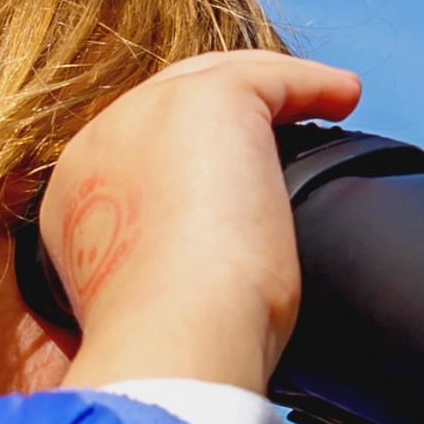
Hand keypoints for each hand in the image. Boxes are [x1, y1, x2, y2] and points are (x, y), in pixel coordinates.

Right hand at [44, 49, 363, 392]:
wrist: (175, 337)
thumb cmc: (177, 347)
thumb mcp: (152, 304)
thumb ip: (161, 276)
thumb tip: (214, 290)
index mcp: (77, 199)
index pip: (135, 156)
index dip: (186, 161)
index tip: (232, 187)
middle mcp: (100, 145)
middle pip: (169, 106)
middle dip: (221, 113)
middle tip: (276, 135)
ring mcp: (149, 112)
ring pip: (215, 79)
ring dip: (271, 87)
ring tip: (324, 100)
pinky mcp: (209, 100)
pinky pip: (268, 76)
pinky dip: (311, 83)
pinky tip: (345, 94)